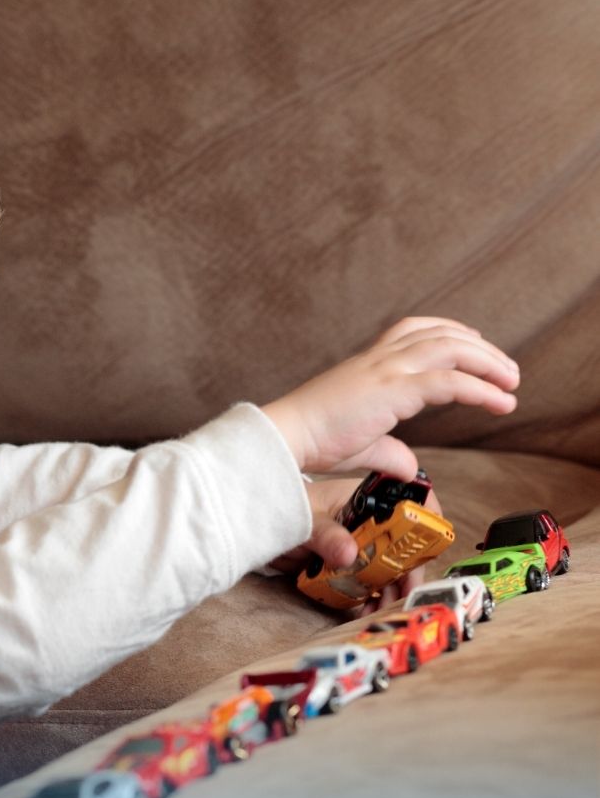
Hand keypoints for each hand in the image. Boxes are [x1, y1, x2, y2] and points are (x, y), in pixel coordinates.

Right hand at [261, 318, 518, 477]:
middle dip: (481, 348)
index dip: (449, 331)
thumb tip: (409, 467)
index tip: (473, 342)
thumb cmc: (311, 440)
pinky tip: (500, 402)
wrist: (284, 438)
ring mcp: (386, 371)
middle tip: (507, 370)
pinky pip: (449, 382)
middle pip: (441, 334)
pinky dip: (481, 389)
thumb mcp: (359, 444)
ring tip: (511, 382)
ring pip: (451, 349)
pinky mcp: (392, 391)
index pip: (413, 330)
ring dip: (489, 362)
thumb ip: (388, 450)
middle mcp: (379, 360)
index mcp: (367, 365)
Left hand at [266, 477, 446, 617]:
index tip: (427, 552)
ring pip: (385, 567)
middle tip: (404, 595)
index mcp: (363, 500)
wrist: (257, 524)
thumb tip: (349, 554)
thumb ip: (325, 535)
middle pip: (401, 546)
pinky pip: (363, 581)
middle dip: (407, 571)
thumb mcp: (305, 520)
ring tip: (381, 609)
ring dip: (387, 589)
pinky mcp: (344, 564)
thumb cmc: (283, 508)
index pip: (407, 505)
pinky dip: (366, 597)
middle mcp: (366, 521)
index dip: (423, 525)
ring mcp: (356, 543)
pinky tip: (363, 611)